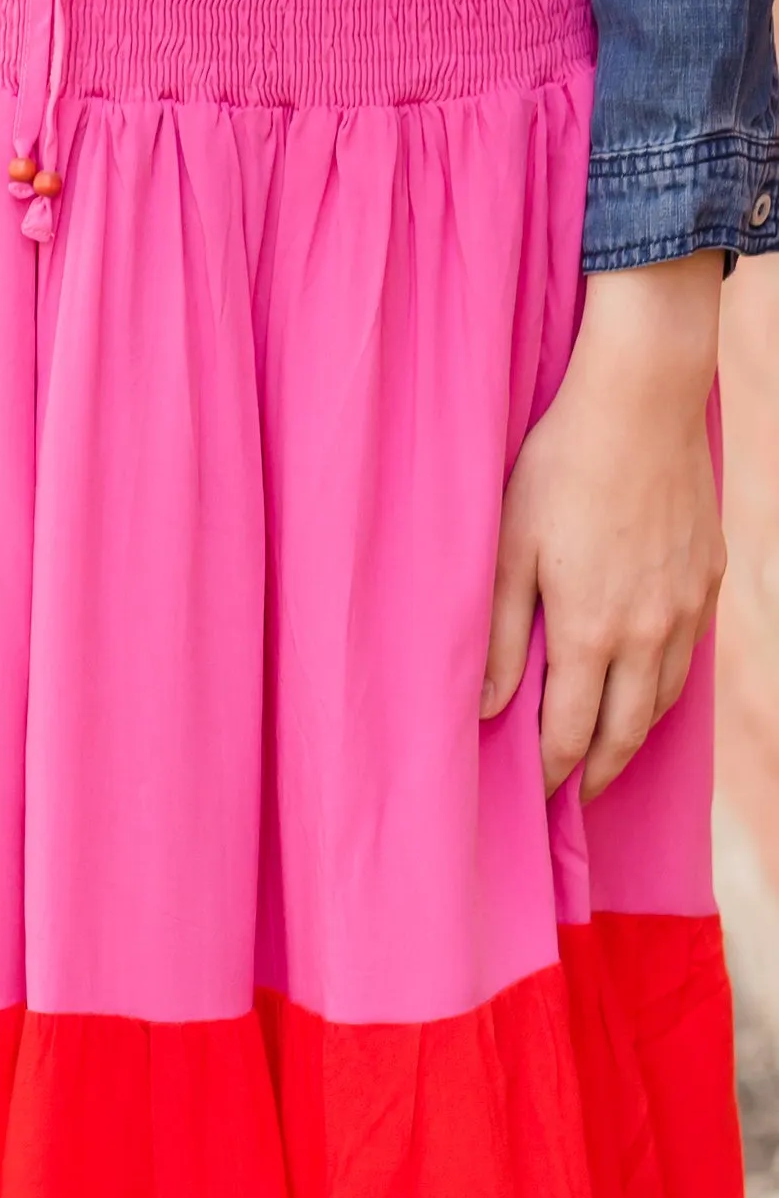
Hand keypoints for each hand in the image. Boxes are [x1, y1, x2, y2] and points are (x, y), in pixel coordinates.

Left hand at [484, 252, 724, 800]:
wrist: (642, 400)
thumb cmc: (559, 469)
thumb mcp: (507, 551)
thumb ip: (496, 636)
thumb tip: (487, 709)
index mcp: (590, 631)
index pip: (570, 733)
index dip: (553, 774)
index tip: (537, 797)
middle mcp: (648, 630)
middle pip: (625, 732)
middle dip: (597, 772)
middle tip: (574, 795)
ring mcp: (686, 605)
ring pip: (665, 699)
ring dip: (632, 732)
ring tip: (604, 749)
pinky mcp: (710, 576)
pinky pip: (690, 654)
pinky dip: (664, 684)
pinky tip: (641, 684)